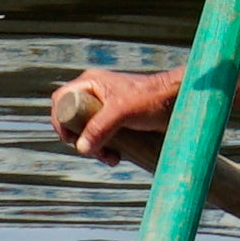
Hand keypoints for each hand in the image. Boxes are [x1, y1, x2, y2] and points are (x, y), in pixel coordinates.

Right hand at [49, 70, 176, 161]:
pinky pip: (100, 137)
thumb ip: (100, 127)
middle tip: (94, 152)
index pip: (62, 99)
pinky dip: (105, 149)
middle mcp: (95, 94)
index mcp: (91, 83)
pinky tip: (117, 157)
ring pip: (86, 132)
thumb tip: (81, 148)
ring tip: (111, 158)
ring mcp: (105, 108)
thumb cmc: (153, 99)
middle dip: (80, 140)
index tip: (69, 139)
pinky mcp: (116, 121)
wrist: (180, 103)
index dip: (60, 120)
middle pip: (72, 120)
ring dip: (94, 149)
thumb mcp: (123, 111)